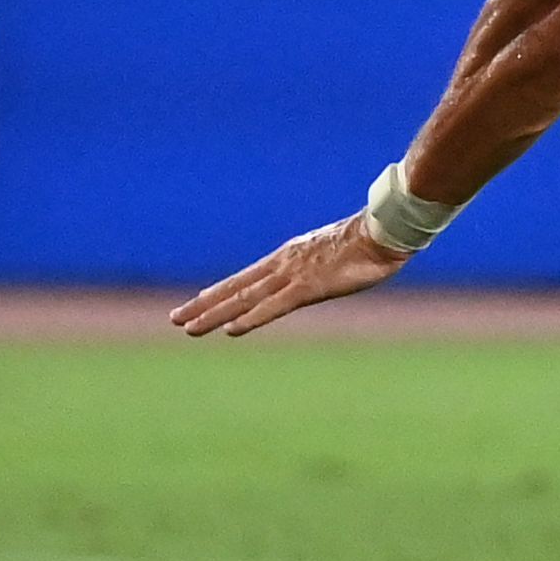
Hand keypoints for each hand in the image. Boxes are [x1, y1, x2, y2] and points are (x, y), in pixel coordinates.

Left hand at [168, 212, 409, 337]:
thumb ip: (318, 269)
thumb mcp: (334, 258)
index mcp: (287, 259)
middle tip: (175, 319)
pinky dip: (250, 319)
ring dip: (214, 314)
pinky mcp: (308, 287)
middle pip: (234, 288)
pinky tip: (231, 330)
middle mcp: (282, 265)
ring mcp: (292, 276)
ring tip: (189, 328)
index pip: (243, 280)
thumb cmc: (367, 243)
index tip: (194, 304)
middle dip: (203, 304)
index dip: (217, 293)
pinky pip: (273, 307)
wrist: (384, 230)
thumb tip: (315, 277)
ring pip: (245, 299)